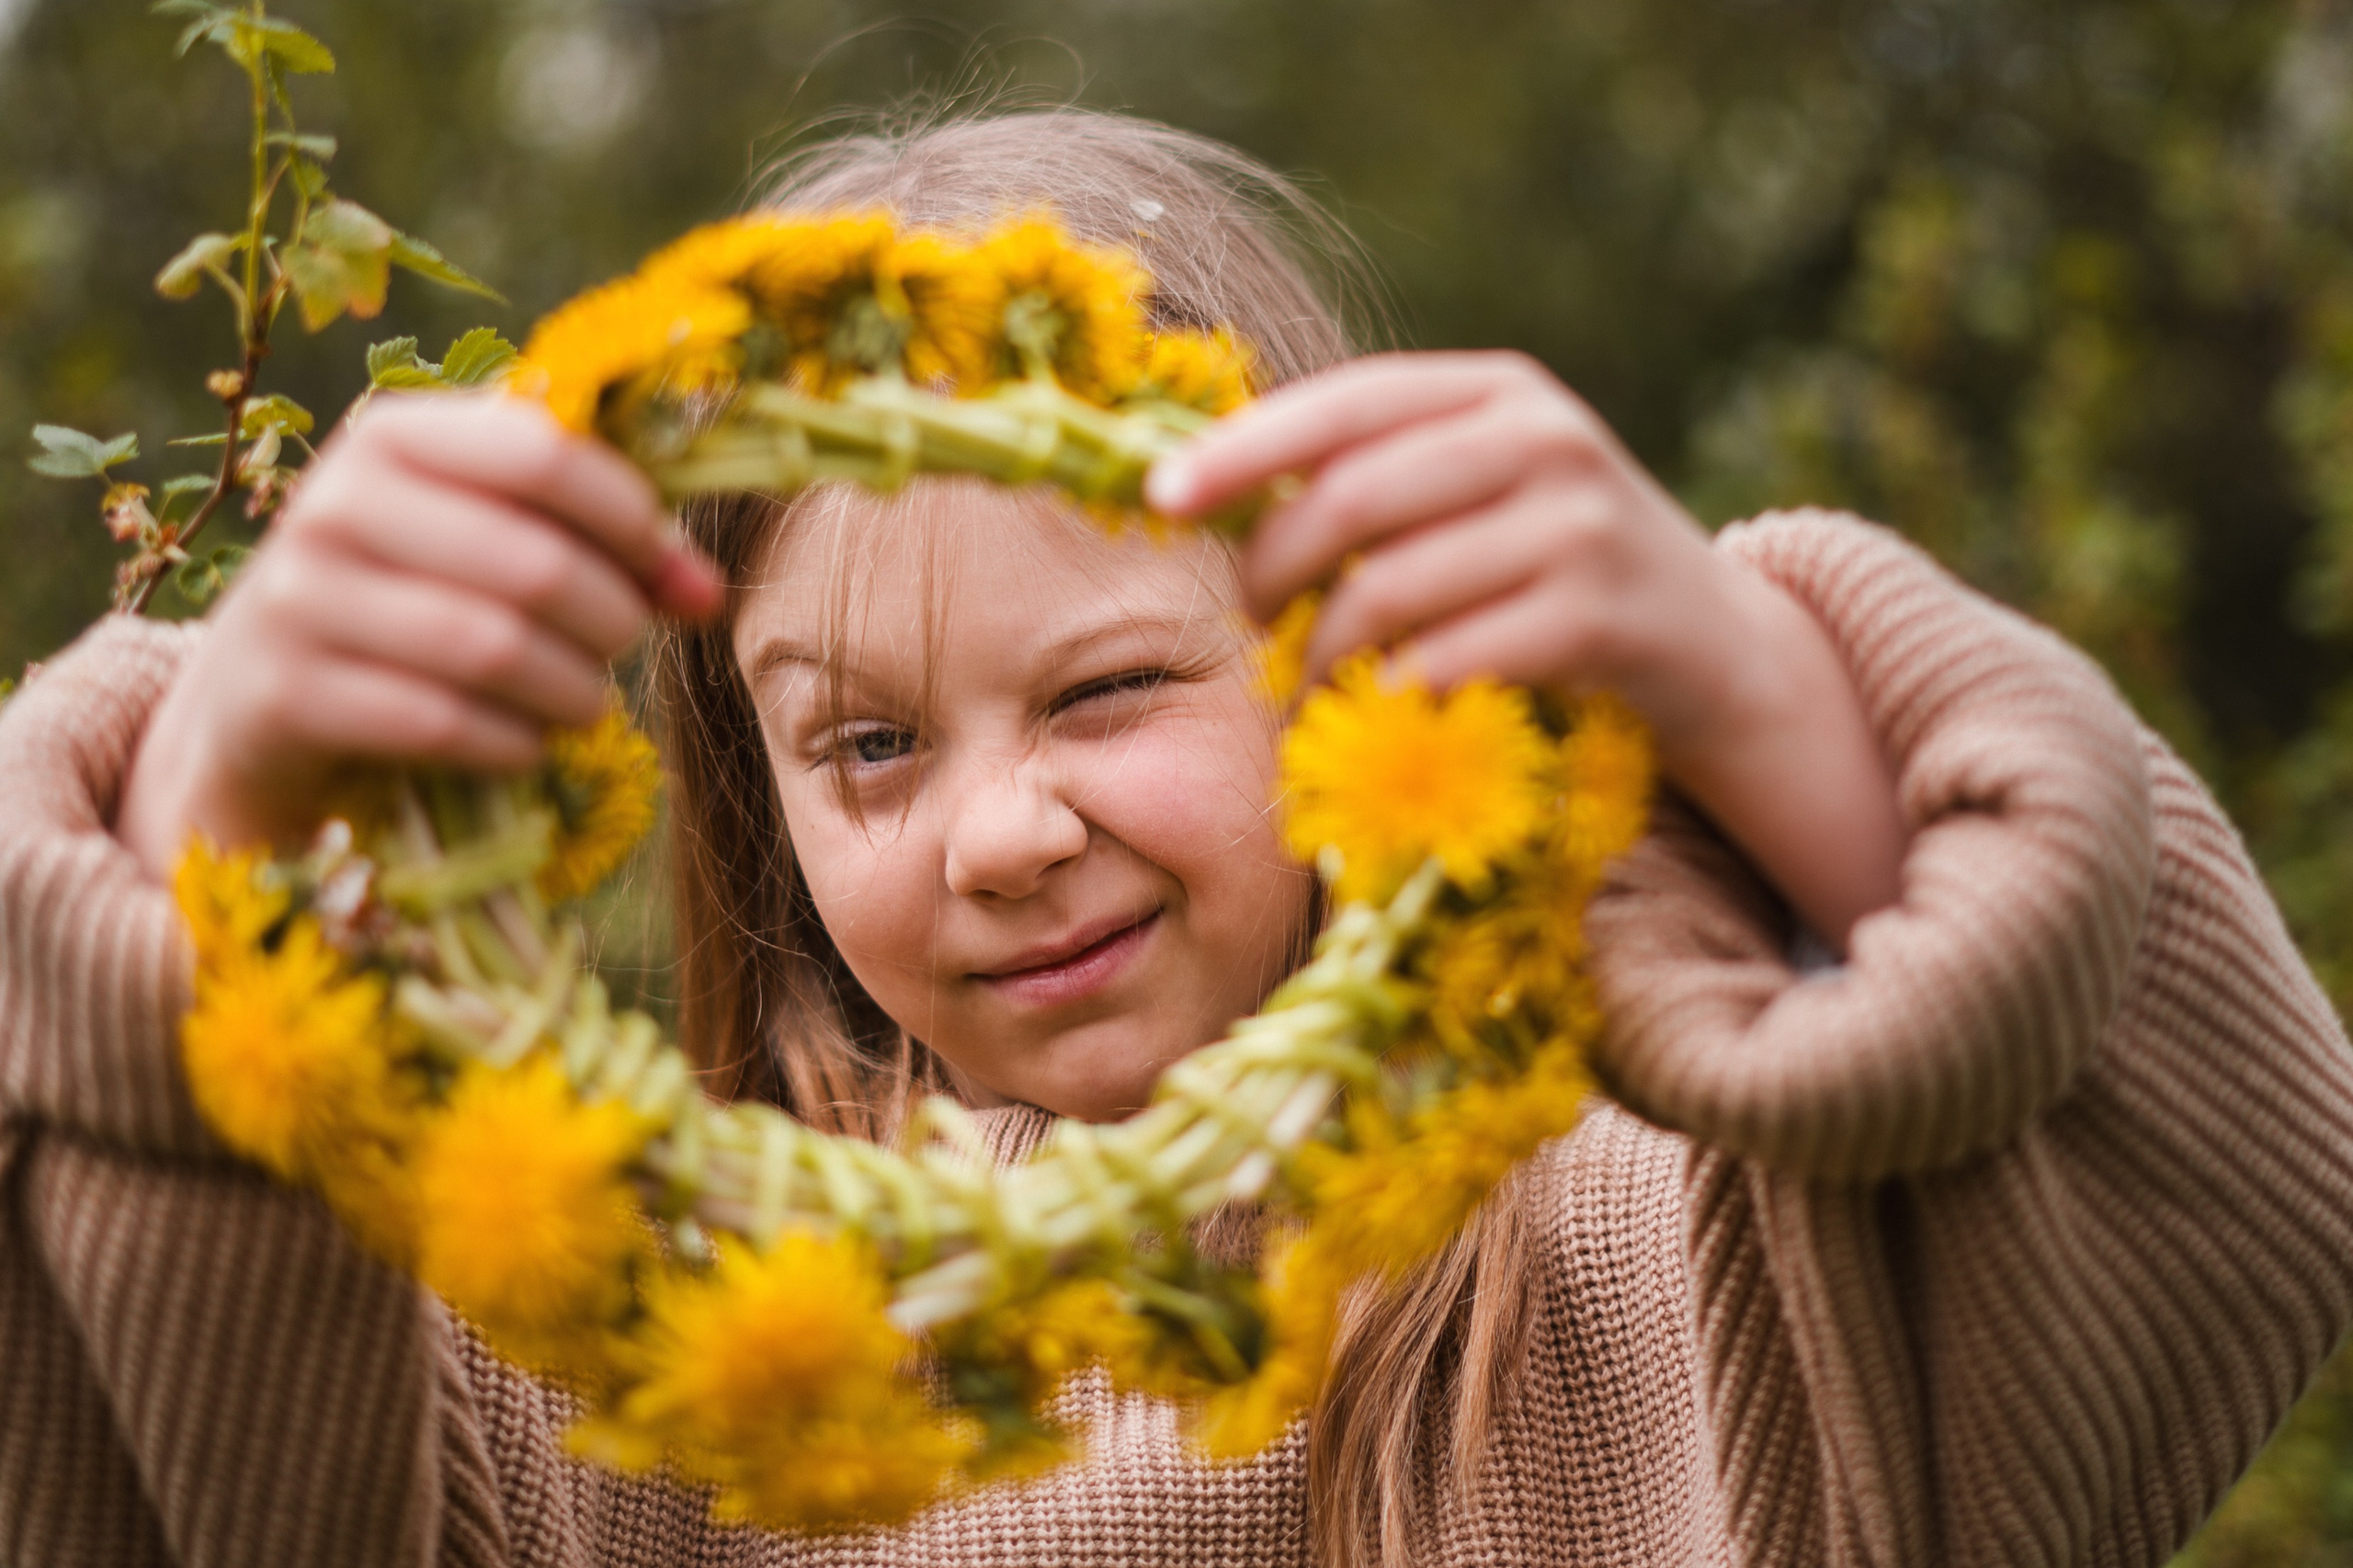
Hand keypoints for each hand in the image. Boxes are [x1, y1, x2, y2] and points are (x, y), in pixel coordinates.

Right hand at [116, 394, 720, 882]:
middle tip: (623, 647)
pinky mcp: (284, 695)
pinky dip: (511, 743)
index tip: (676, 572)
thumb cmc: (409, 600)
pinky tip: (527, 745)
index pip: (544, 453)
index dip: (633, 519)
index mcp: (391, 435)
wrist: (255, 697)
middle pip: (535, 564)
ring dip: (572, 690)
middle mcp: (332, 503)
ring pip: (493, 648)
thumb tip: (707, 591)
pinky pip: (439, 722)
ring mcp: (297, 599)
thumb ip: (600, 544)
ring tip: (587, 701)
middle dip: (612, 620)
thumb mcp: (488, 544)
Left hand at [1147, 351, 1904, 948]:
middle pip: (1352, 500)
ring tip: (1307, 691)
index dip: (1244, 449)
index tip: (1160, 498)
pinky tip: (1388, 710)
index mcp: (1497, 391)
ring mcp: (1579, 525)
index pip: (1345, 404)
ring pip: (1389, 590)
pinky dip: (1397, 694)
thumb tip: (1209, 492)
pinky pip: (1451, 658)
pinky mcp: (1601, 616)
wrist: (1717, 647)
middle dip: (1273, 572)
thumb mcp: (1482, 494)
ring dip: (1322, 657)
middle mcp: (1542, 437)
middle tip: (1251, 625)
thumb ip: (1381, 479)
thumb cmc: (1557, 571)